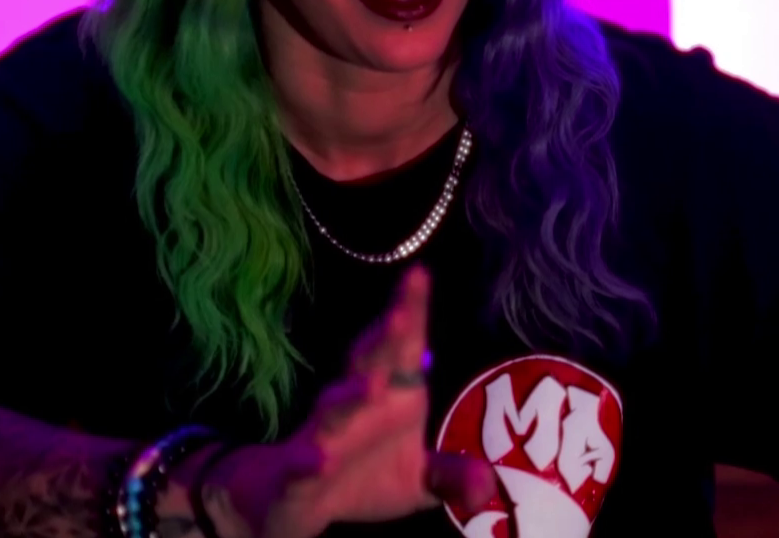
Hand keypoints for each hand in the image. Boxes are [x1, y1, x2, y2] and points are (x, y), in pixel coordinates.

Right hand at [191, 268, 496, 537]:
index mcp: (386, 399)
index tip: (419, 274)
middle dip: (384, 341)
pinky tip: (319, 460)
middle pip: (369, 367)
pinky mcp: (296, 478)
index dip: (409, 312)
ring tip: (374, 385)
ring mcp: (321, 440)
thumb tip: (488, 481)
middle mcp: (353, 409)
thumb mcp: (415, 481)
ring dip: (351, 398)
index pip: (400, 349)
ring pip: (334, 412)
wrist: (290, 504)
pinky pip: (301, 468)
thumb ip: (451, 474)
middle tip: (402, 315)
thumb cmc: (361, 476)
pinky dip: (307, 463)